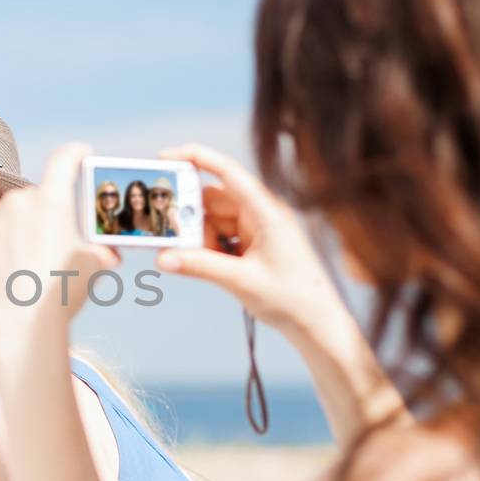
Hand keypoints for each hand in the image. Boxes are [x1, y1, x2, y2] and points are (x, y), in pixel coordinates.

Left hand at [0, 144, 117, 352]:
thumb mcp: (94, 267)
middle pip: (40, 195)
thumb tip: (110, 250)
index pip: (66, 159)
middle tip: (55, 242)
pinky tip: (4, 253)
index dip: (76, 154)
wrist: (21, 327)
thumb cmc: (61, 295)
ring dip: (22, 224)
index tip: (81, 155)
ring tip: (29, 259)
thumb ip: (102, 248)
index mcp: (54, 201)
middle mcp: (21, 201)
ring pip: (13, 210)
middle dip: (50, 213)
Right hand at [152, 143, 344, 339]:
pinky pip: (220, 236)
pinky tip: (209, 267)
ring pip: (213, 220)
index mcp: (265, 211)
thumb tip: (162, 258)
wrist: (317, 323)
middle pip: (212, 200)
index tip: (164, 159)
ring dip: (199, 239)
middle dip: (189, 218)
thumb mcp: (241, 281)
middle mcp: (260, 213)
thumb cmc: (292, 298)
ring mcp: (257, 228)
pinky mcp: (253, 243)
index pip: (226, 171)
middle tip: (171, 240)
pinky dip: (208, 249)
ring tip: (195, 262)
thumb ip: (200, 266)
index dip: (194, 158)